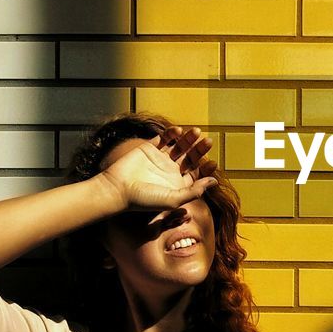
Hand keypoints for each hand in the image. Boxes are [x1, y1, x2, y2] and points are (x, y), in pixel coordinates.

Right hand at [100, 126, 217, 213]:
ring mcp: (159, 158)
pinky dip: (170, 133)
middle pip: (190, 157)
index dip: (206, 168)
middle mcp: (170, 171)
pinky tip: (177, 131)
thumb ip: (195, 191)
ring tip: (196, 132)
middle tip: (208, 142)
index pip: (197, 173)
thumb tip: (215, 181)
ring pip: (179, 145)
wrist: (117, 190)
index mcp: (178, 184)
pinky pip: (162, 138)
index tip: (213, 162)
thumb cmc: (144, 200)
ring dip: (188, 138)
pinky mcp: (148, 148)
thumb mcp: (173, 199)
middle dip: (200, 149)